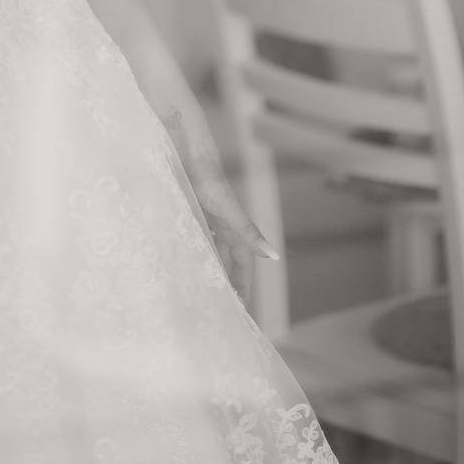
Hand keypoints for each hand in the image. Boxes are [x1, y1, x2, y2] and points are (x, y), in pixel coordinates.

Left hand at [186, 156, 279, 309]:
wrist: (191, 154)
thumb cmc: (210, 179)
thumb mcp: (229, 209)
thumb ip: (250, 232)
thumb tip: (275, 255)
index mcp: (236, 230)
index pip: (244, 266)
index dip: (244, 286)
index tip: (243, 309)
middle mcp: (225, 228)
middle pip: (230, 263)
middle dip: (229, 283)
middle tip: (223, 307)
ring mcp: (210, 221)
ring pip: (214, 253)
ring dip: (213, 270)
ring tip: (205, 290)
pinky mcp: (196, 213)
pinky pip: (200, 240)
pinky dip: (198, 253)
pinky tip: (189, 262)